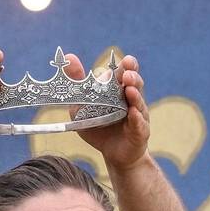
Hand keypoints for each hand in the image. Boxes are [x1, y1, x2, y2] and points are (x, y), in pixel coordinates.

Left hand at [64, 51, 150, 169]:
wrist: (114, 154)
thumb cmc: (100, 128)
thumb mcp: (82, 106)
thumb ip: (77, 83)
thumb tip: (69, 56)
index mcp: (119, 90)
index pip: (124, 72)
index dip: (127, 65)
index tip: (125, 61)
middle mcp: (131, 99)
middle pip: (135, 83)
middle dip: (132, 76)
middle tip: (127, 74)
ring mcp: (138, 115)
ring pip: (139, 102)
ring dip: (135, 95)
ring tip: (130, 89)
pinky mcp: (140, 132)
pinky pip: (139, 124)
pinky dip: (136, 118)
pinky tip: (132, 113)